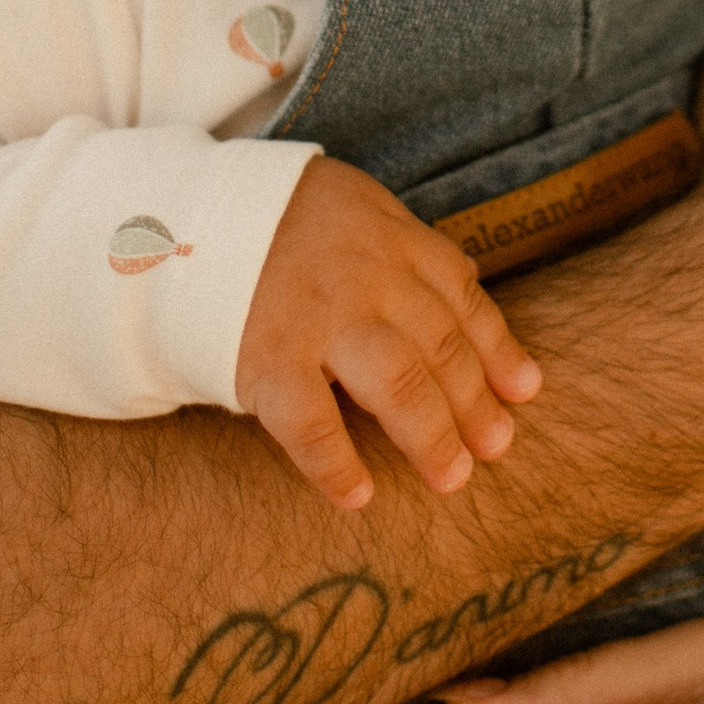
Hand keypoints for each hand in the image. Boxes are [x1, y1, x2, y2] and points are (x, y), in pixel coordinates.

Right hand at [234, 157, 541, 508]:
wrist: (178, 214)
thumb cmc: (279, 220)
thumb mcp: (356, 208)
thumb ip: (409, 250)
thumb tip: (472, 295)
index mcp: (391, 239)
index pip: (461, 300)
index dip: (498, 349)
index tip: (525, 392)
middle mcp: (365, 277)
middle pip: (438, 347)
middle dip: (474, 403)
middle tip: (496, 448)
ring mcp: (317, 317)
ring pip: (397, 382)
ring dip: (431, 436)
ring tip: (452, 478)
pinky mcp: (265, 357)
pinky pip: (311, 423)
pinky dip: (337, 465)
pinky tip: (358, 496)